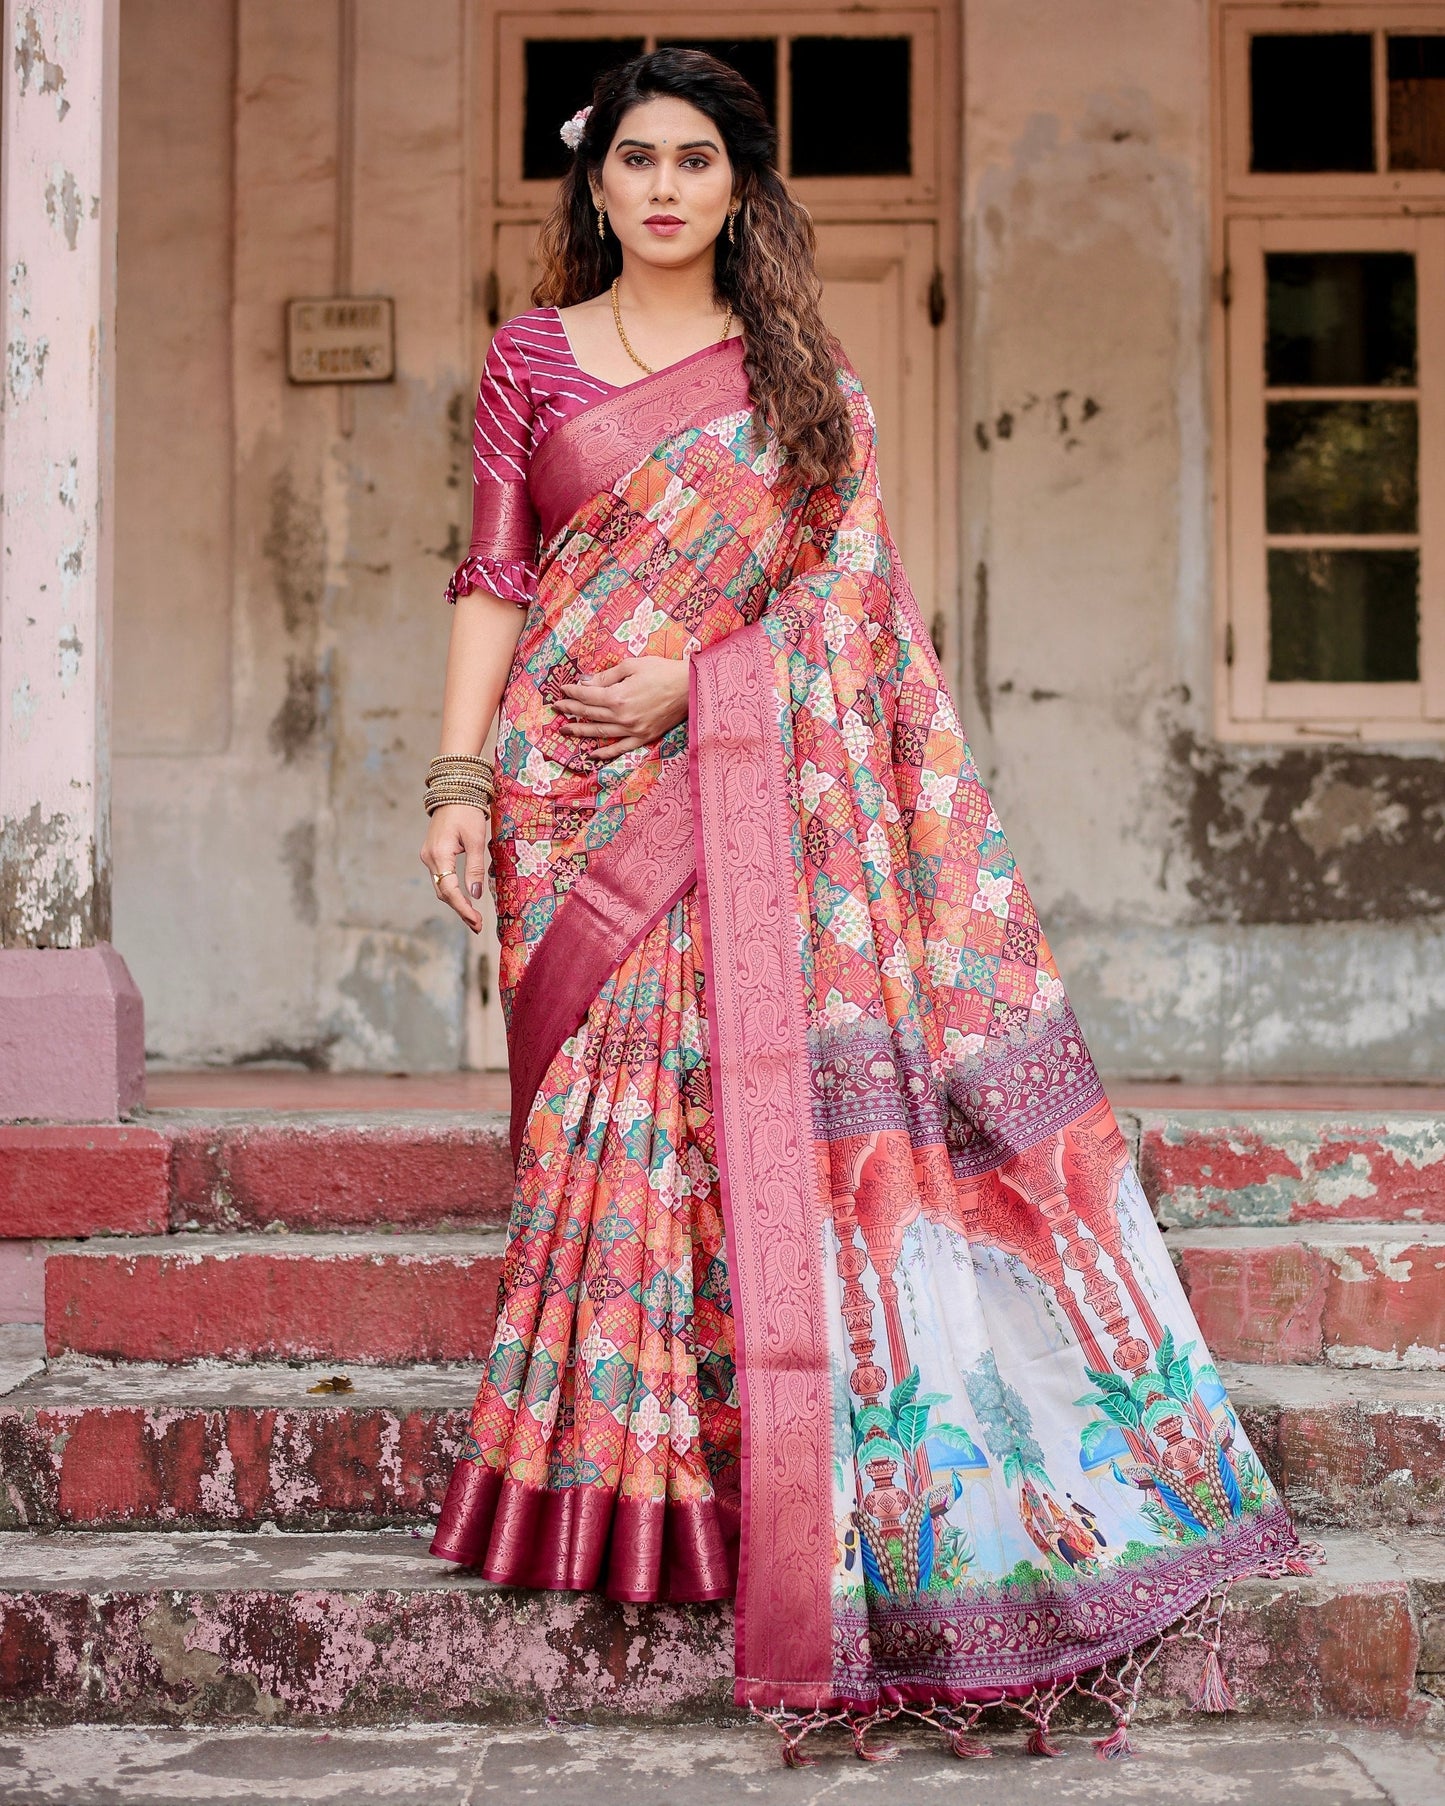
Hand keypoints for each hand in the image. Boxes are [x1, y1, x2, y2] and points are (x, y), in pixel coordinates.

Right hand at [420, 803, 489, 932]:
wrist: (453, 791)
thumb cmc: (467, 812)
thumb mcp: (476, 840)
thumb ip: (474, 868)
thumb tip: (475, 895)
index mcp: (439, 855)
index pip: (449, 890)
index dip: (463, 908)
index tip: (476, 921)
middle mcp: (429, 858)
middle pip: (443, 892)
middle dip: (460, 910)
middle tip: (477, 925)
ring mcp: (428, 856)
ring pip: (441, 886)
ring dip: (456, 902)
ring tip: (473, 917)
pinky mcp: (432, 854)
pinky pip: (441, 877)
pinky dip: (452, 890)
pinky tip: (464, 898)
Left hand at [555, 656, 688, 758]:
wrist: (689, 687)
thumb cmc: (662, 671)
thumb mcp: (632, 666)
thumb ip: (607, 677)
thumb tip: (586, 682)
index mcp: (618, 697)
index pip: (587, 695)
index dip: (573, 692)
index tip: (563, 689)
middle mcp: (622, 716)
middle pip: (589, 714)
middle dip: (571, 710)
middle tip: (557, 708)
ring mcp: (633, 730)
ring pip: (600, 733)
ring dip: (580, 731)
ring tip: (565, 730)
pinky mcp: (644, 737)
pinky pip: (620, 748)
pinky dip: (605, 753)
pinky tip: (592, 754)